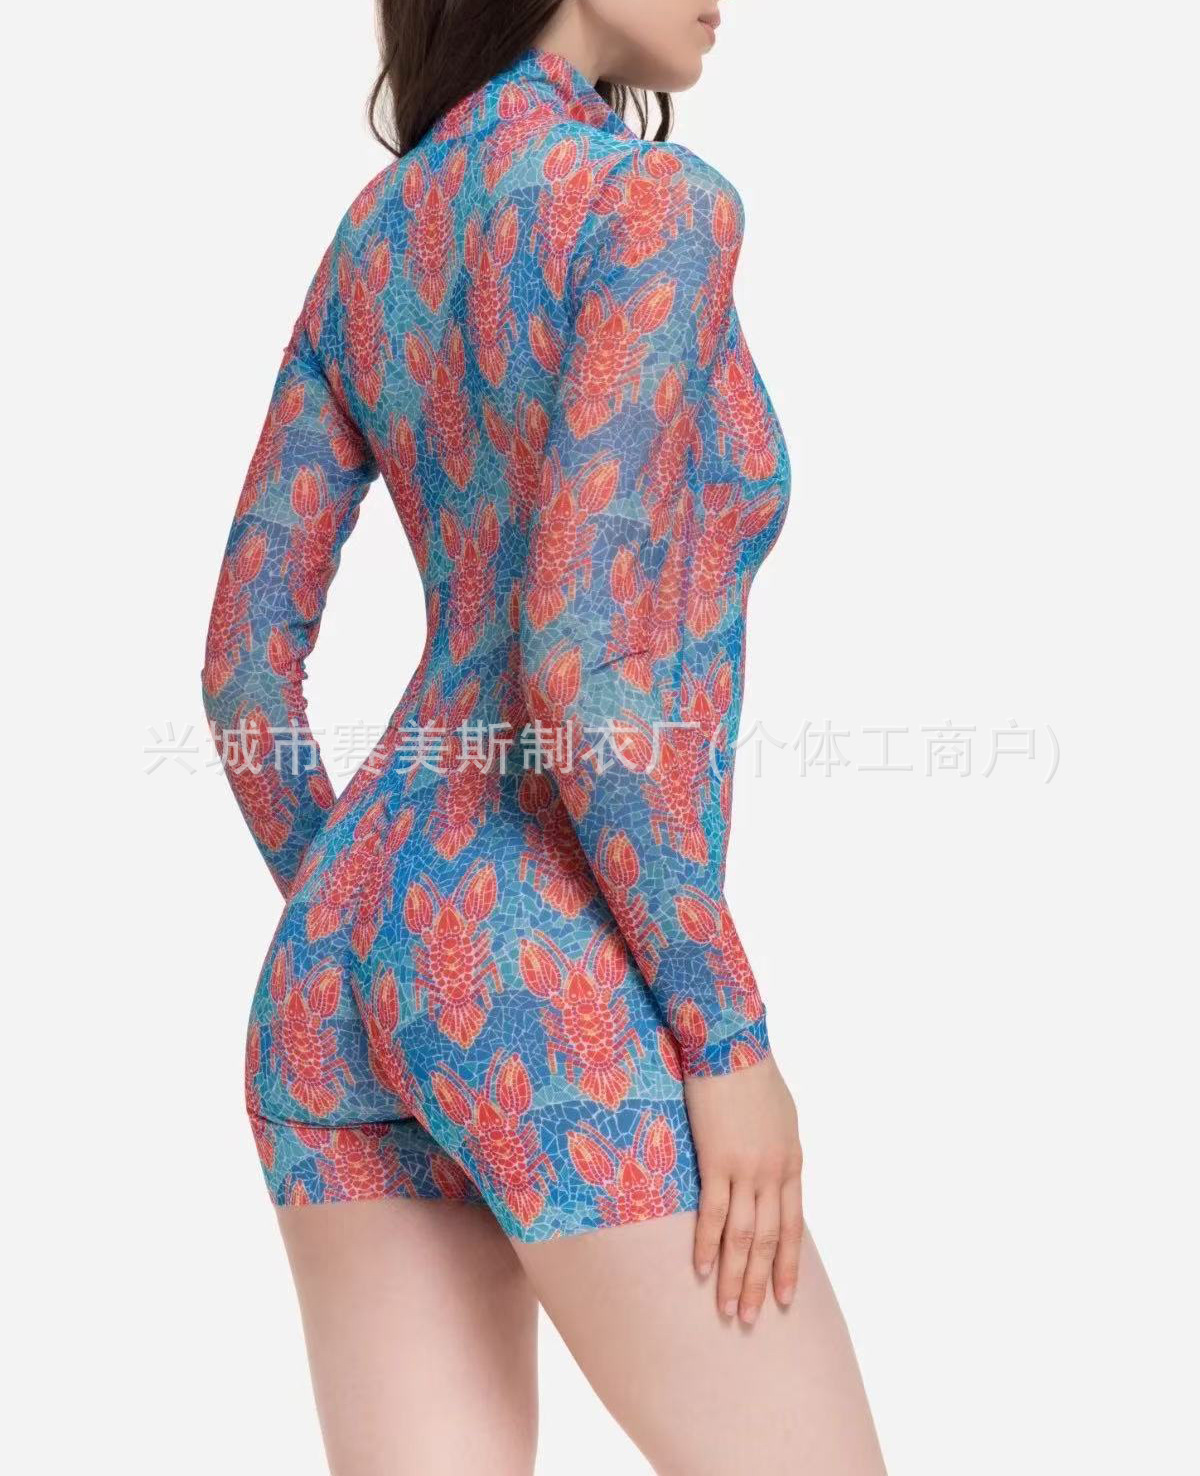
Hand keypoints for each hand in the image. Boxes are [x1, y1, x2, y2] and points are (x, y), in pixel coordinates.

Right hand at [683, 1052, 804, 1324]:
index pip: (792, 1228)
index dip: (787, 1266)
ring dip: (735, 1276)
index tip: (784, 1299)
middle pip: (768, 1241)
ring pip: (742, 1236)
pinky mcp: (716, 1160)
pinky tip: (702, 1270)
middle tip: (752, 1320)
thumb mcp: (782, 1118)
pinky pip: (712, 1212)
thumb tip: (774, 1174)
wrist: (732, 1046)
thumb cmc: (754, 1075)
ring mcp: (746, 1169)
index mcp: (791, 1165)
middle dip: (760, 1284)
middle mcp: (773, 1174)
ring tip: (729, 1310)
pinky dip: (708, 1244)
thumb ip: (779, 1152)